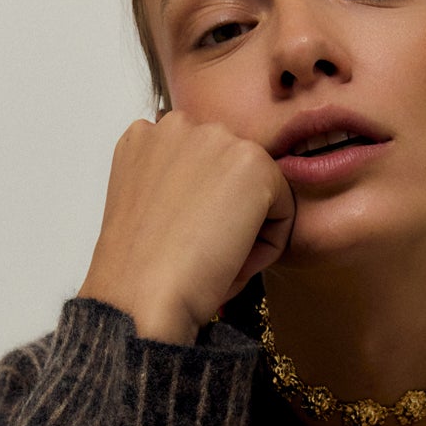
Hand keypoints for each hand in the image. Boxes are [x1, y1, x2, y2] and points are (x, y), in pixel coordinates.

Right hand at [78, 111, 297, 342]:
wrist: (141, 300)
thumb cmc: (140, 274)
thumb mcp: (150, 213)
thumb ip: (178, 187)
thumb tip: (221, 199)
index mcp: (145, 138)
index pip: (203, 169)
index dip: (201, 215)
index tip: (185, 247)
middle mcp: (177, 125)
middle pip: (231, 174)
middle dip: (227, 215)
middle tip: (203, 257)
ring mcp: (215, 137)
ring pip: (259, 190)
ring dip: (248, 228)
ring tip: (216, 261)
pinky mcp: (252, 163)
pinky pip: (285, 208)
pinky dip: (268, 245)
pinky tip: (233, 262)